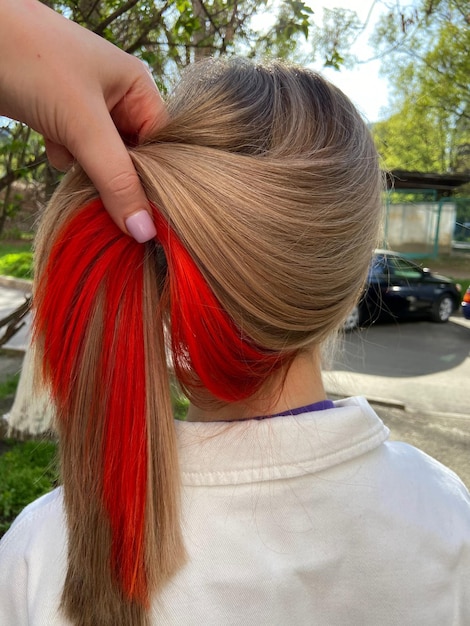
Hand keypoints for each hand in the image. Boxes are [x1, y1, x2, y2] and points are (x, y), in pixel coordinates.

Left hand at [0, 0, 166, 241]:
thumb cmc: (33, 62)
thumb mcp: (83, 126)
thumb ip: (116, 180)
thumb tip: (144, 229)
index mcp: (137, 86)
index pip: (160, 145)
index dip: (154, 179)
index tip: (147, 213)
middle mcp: (117, 95)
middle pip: (132, 154)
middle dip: (116, 175)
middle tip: (111, 200)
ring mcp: (86, 106)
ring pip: (102, 157)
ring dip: (88, 167)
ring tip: (73, 155)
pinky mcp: (60, 115)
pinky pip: (75, 150)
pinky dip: (65, 155)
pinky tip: (52, 145)